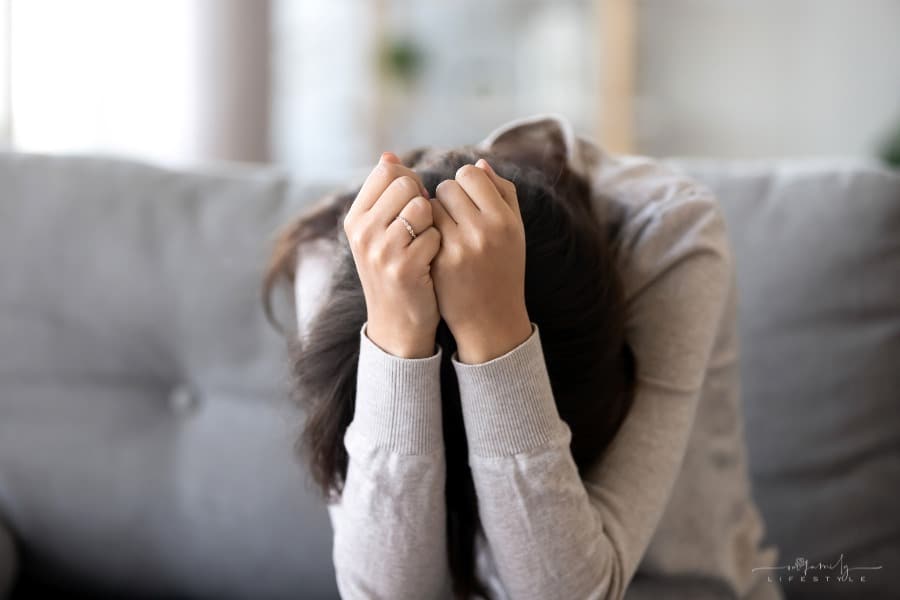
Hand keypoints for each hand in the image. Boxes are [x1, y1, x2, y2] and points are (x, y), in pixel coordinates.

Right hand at [344, 152, 441, 357]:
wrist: (398, 325)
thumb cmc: (395, 272)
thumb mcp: (378, 234)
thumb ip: (384, 196)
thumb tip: (388, 155)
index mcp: (355, 219)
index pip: (387, 171)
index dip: (410, 181)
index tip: (414, 203)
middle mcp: (363, 232)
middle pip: (406, 184)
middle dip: (422, 200)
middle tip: (423, 227)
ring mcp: (382, 250)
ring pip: (422, 207)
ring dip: (434, 223)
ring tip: (426, 244)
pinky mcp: (405, 267)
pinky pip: (436, 234)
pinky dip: (441, 245)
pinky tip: (433, 262)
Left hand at [430, 159, 532, 363]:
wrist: (491, 318)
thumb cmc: (503, 268)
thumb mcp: (515, 231)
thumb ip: (503, 194)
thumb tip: (479, 163)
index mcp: (505, 219)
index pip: (471, 174)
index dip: (465, 183)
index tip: (467, 197)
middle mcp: (483, 231)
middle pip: (447, 186)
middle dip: (446, 197)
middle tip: (454, 215)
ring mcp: (458, 248)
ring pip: (429, 206)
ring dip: (433, 213)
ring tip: (445, 230)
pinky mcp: (438, 262)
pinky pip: (421, 228)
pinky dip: (424, 231)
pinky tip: (433, 244)